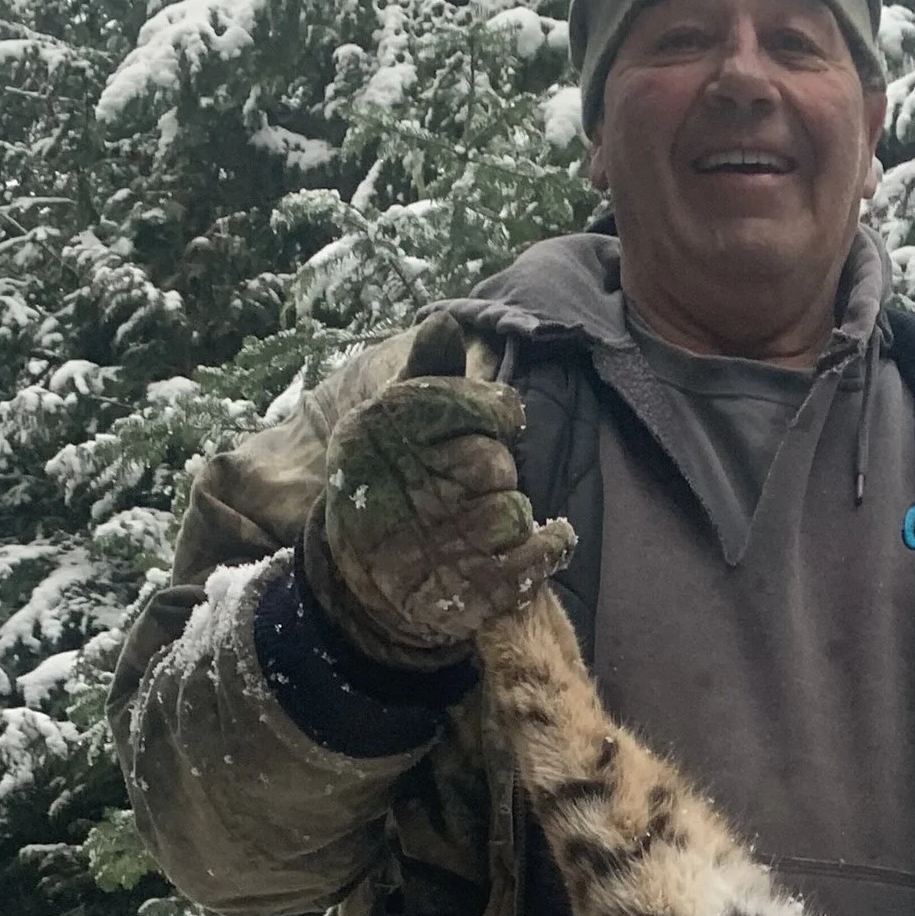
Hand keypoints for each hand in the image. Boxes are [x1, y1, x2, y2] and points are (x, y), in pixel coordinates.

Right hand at [310, 349, 574, 661]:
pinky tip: (548, 543)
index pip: (471, 407)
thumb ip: (429, 374)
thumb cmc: (394, 480)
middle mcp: (408, 488)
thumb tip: (445, 323)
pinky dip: (548, 550)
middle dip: (495, 469)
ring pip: (513, 512)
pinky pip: (530, 561)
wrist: (365, 579)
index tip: (495, 420)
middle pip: (494, 463)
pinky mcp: (469, 592)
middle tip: (474, 483)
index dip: (493, 413)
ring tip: (484, 520)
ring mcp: (438, 545)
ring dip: (512, 514)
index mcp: (388, 435)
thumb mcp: (396, 421)